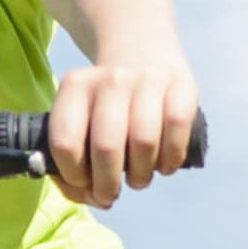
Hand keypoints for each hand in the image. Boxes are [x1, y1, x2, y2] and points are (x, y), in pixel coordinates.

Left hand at [44, 57, 200, 208]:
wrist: (144, 54)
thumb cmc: (106, 103)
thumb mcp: (79, 116)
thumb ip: (71, 157)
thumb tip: (85, 194)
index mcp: (75, 86)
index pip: (65, 142)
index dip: (73, 176)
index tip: (83, 185)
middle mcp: (111, 79)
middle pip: (106, 147)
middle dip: (107, 184)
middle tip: (110, 194)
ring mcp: (149, 81)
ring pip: (144, 143)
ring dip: (140, 176)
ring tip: (138, 180)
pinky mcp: (182, 88)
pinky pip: (177, 133)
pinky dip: (170, 161)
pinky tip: (163, 166)